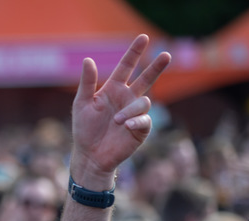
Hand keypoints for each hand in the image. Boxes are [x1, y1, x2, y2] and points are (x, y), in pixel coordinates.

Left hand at [71, 35, 170, 185]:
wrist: (90, 155)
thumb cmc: (84, 129)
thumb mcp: (82, 104)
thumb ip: (87, 83)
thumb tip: (88, 59)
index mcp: (113, 89)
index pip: (126, 67)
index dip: (134, 53)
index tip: (143, 37)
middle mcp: (127, 98)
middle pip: (146, 79)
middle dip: (156, 67)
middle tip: (166, 54)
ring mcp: (135, 113)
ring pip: (143, 102)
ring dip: (130, 110)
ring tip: (117, 121)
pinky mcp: (140, 129)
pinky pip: (144, 120)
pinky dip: (136, 121)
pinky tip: (125, 125)